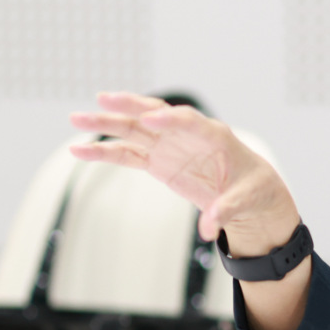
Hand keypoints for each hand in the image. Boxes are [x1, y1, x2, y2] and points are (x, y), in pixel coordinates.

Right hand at [69, 93, 297, 253]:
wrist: (248, 191)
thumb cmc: (253, 189)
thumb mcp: (247, 201)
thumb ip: (226, 211)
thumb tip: (208, 230)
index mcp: (215, 136)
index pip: (190, 121)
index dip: (171, 119)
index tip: (150, 119)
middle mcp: (187, 135)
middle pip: (154, 115)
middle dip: (129, 106)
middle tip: (102, 98)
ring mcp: (170, 146)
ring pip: (134, 130)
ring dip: (106, 124)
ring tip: (75, 118)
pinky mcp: (159, 161)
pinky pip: (128, 154)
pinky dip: (106, 152)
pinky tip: (80, 150)